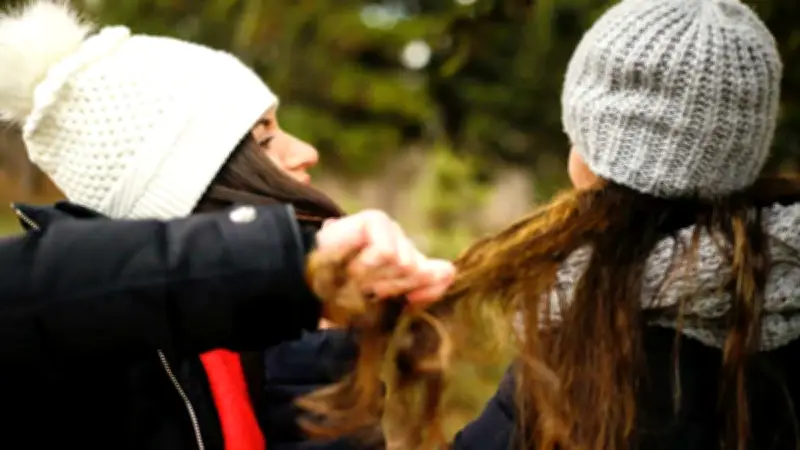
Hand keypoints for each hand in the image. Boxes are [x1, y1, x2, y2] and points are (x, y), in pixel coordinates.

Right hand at [308, 211, 453, 322]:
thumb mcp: (383, 299)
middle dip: (389, 286)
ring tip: (353, 273)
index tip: (398, 297)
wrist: (305, 281)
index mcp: (407, 265)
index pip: (433, 275)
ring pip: (404, 263)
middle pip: (417, 271)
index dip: (421, 289)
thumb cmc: (343, 293)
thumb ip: (421, 287)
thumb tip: (452, 272)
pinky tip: (352, 260)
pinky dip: (367, 263)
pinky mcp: (375, 220)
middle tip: (363, 285)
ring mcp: (390, 230)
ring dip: (374, 276)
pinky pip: (386, 251)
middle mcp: (402, 244)